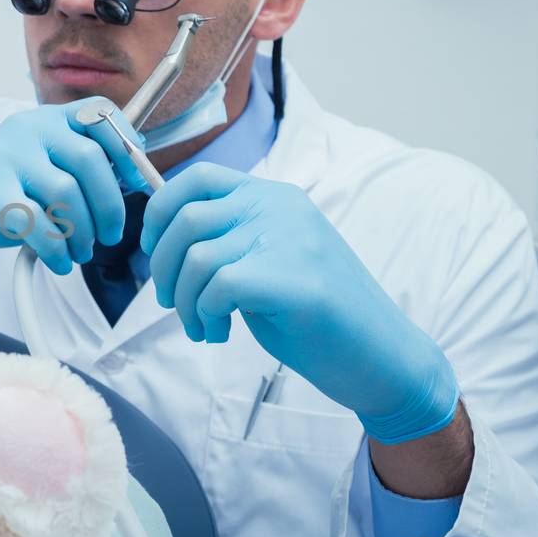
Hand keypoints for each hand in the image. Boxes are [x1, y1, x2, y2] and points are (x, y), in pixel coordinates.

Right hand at [0, 98, 147, 273]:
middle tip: (111, 235)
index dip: (127, 146)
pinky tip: (59, 261)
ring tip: (80, 252)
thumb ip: (78, 172)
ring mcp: (4, 158)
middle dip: (110, 205)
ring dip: (83, 232)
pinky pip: (37, 222)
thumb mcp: (37, 173)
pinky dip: (57, 248)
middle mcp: (25, 130)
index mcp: (42, 120)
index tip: (138, 182)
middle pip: (90, 159)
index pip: (99, 114)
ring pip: (66, 193)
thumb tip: (133, 181)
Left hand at [141, 164, 458, 443]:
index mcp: (274, 197)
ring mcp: (290, 240)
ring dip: (184, 302)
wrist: (382, 357)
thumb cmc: (315, 316)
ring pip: (196, 258)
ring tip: (202, 327)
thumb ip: (228, 240)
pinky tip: (220, 333)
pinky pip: (218, 287)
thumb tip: (162, 239)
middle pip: (185, 219)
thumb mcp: (267, 259)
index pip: (196, 178)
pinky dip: (205, 315)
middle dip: (164, 269)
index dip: (159, 212)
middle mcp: (281, 208)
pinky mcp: (295, 280)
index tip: (155, 251)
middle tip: (172, 303)